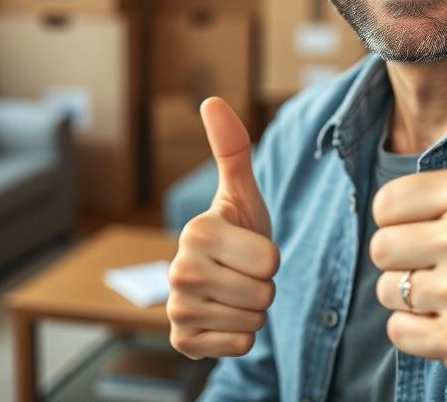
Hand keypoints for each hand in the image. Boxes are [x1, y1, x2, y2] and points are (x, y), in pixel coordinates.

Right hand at [167, 97, 279, 358]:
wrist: (219, 280)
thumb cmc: (237, 231)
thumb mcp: (241, 193)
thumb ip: (231, 147)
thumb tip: (211, 100)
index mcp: (196, 232)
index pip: (269, 261)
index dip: (269, 258)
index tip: (247, 248)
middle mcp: (178, 271)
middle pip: (263, 294)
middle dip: (262, 285)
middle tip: (243, 273)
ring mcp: (177, 309)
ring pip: (254, 321)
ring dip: (253, 310)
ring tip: (234, 291)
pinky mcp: (182, 342)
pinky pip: (240, 346)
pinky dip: (239, 336)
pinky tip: (223, 316)